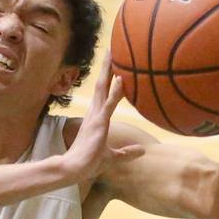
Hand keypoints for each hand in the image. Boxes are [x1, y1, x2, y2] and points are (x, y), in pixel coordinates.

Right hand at [61, 52, 143, 181]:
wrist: (76, 169)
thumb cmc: (90, 163)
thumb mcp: (113, 156)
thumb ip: (127, 152)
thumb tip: (142, 151)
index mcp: (97, 117)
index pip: (104, 92)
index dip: (108, 78)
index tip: (113, 64)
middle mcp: (95, 112)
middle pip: (101, 84)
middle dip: (106, 67)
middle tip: (110, 49)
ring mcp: (97, 116)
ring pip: (103, 88)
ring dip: (108, 71)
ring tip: (113, 53)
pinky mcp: (100, 123)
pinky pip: (109, 104)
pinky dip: (115, 91)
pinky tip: (121, 79)